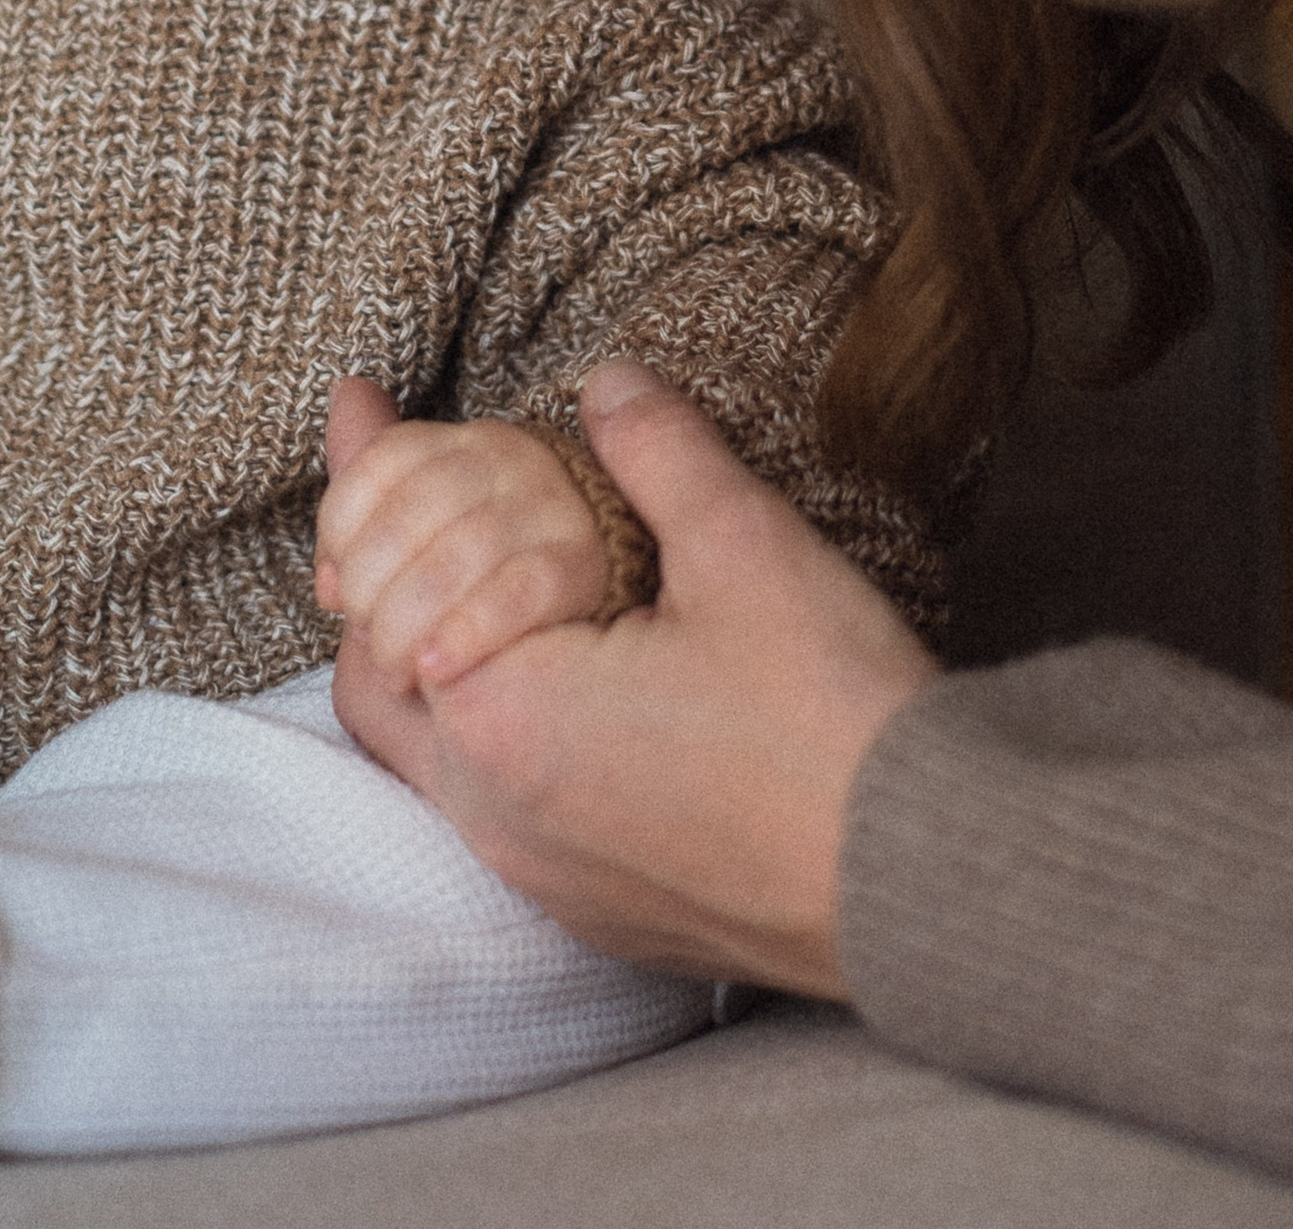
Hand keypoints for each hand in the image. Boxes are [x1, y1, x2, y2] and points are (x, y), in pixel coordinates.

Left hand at [316, 378, 608, 691]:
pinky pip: (519, 590)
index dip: (339, 526)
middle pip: (415, 507)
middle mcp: (513, 460)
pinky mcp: (588, 567)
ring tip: (395, 669)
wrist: (595, 645)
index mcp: (467, 443)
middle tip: (364, 642)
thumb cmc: (485, 583)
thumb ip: (374, 489)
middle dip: (371, 584)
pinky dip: (467, 630)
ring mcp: (555, 509)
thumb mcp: (425, 530)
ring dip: (408, 619)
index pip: (383, 460)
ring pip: (461, 549)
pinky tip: (435, 669)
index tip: (330, 590)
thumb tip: (346, 409)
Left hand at [330, 361, 936, 995]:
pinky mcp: (596, 910)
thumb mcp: (744, 548)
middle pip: (375, 673)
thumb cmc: (835, 721)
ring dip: (432, 656)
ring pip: (429, 751)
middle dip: (377, 573)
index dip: (371, 476)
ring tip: (456, 572)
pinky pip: (495, 811)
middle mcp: (495, 813)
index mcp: (503, 718)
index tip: (358, 403)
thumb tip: (607, 381)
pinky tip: (542, 674)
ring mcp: (542, 875)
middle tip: (392, 489)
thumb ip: (656, 450)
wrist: (935, 886)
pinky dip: (488, 731)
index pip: (382, 576)